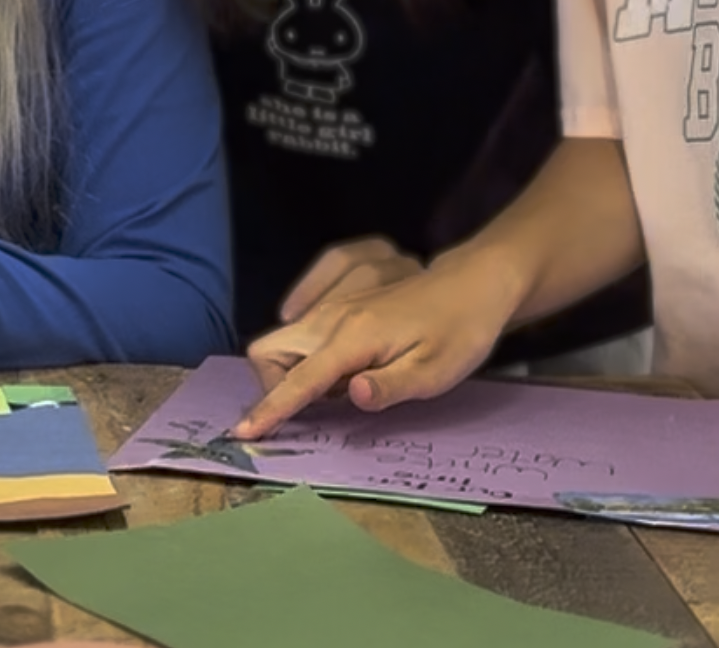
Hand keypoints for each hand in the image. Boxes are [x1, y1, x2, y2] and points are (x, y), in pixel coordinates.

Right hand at [233, 250, 525, 438]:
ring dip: (290, 373)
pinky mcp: (342, 308)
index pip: (299, 379)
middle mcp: (334, 319)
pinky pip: (302, 334)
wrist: (475, 284)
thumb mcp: (436, 371)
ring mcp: (335, 310)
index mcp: (353, 337)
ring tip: (336, 393)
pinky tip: (345, 372)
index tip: (243, 434)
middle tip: (311, 411)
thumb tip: (351, 396)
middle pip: (268, 351)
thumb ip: (390, 386)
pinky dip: (305, 359)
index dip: (270, 409)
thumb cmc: (460, 331)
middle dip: (271, 385)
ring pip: (282, 341)